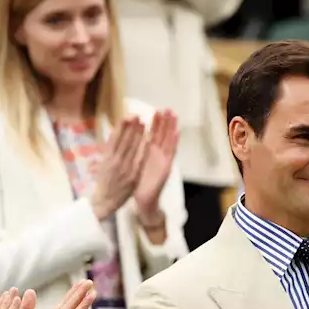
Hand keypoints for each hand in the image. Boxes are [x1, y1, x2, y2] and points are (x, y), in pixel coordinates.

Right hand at [91, 119, 145, 220]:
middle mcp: (114, 160)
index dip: (121, 126)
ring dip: (138, 134)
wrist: (105, 202)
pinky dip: (143, 149)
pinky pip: (139, 160)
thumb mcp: (101, 166)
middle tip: (137, 115)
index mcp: (106, 157)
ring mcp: (124, 168)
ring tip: (143, 123)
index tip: (126, 116)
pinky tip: (148, 140)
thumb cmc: (103, 183)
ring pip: (132, 147)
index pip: (114, 138)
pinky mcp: (132, 175)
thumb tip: (110, 141)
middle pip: (124, 140)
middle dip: (131, 127)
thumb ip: (107, 154)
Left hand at [133, 110, 178, 225]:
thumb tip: (131, 138)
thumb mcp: (135, 163)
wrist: (143, 200)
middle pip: (163, 135)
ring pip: (168, 140)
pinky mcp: (166, 168)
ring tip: (174, 114)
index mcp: (150, 153)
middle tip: (168, 107)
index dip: (156, 123)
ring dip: (172, 127)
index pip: (154, 134)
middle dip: (166, 121)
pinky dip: (174, 142)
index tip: (157, 110)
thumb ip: (136, 151)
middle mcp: (158, 155)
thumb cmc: (138, 183)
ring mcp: (164, 161)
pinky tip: (177, 132)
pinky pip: (171, 153)